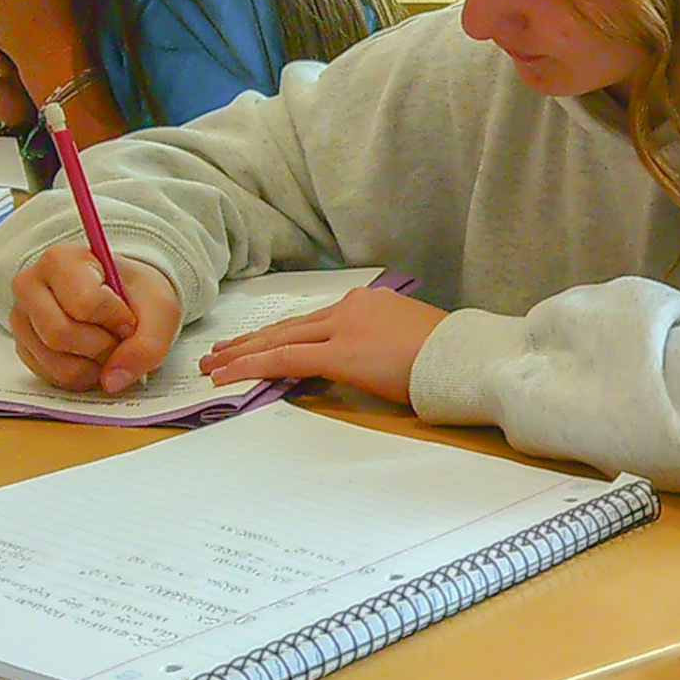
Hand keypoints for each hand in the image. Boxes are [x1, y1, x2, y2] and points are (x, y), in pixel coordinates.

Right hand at [10, 243, 182, 392]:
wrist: (124, 298)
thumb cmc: (136, 294)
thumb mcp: (160, 308)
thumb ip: (148, 343)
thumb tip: (113, 380)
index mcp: (61, 260)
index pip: (84, 303)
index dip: (116, 320)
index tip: (130, 318)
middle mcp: (30, 285)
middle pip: (61, 334)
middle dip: (103, 347)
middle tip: (121, 339)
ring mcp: (21, 318)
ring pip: (56, 361)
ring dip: (95, 366)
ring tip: (109, 347)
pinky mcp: (23, 347)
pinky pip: (51, 377)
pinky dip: (82, 376)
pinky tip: (93, 358)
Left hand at [200, 286, 448, 403]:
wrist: (465, 356)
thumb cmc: (450, 356)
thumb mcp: (411, 340)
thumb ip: (381, 344)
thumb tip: (367, 362)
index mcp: (370, 304)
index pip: (316, 321)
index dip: (283, 334)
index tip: (263, 344)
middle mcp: (352, 307)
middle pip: (290, 325)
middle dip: (251, 341)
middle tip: (220, 352)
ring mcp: (343, 328)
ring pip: (279, 339)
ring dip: (242, 353)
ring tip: (214, 365)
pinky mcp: (338, 352)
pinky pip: (283, 358)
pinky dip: (251, 366)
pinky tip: (228, 376)